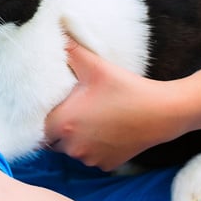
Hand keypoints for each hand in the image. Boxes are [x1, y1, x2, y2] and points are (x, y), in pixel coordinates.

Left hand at [44, 39, 180, 171]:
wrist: (163, 112)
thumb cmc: (126, 88)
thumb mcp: (95, 65)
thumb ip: (69, 50)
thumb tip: (55, 35)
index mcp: (64, 123)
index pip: (38, 125)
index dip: (44, 115)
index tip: (55, 104)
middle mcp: (73, 148)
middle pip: (54, 140)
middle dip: (60, 127)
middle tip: (75, 108)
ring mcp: (90, 160)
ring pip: (73, 150)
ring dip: (77, 138)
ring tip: (93, 118)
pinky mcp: (106, 165)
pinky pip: (91, 157)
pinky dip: (94, 147)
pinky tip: (107, 130)